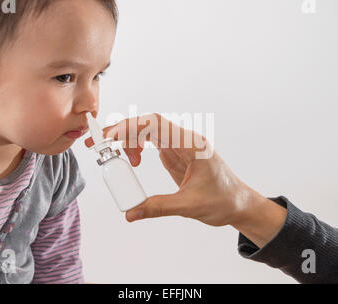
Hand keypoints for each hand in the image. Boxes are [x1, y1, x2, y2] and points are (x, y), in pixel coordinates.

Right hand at [84, 113, 260, 226]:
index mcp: (192, 145)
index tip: (109, 136)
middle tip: (98, 144)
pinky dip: (136, 147)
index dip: (130, 126)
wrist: (239, 204)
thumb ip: (158, 207)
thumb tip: (130, 212)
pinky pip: (151, 143)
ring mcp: (180, 146)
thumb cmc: (224, 200)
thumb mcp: (189, 206)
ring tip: (120, 160)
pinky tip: (132, 160)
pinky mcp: (176, 154)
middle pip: (148, 124)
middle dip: (121, 131)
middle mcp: (185, 140)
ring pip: (147, 132)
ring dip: (128, 140)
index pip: (156, 125)